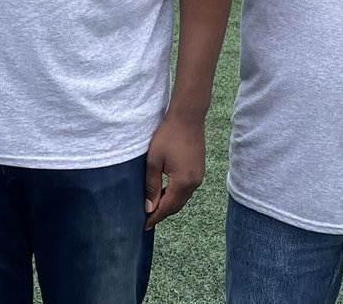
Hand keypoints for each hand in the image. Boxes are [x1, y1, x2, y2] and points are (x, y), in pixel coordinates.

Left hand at [143, 110, 205, 229]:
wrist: (188, 116)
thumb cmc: (168, 135)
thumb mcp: (154, 160)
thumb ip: (151, 185)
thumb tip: (149, 207)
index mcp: (183, 182)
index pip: (167, 207)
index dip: (155, 217)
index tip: (144, 226)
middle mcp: (194, 183)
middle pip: (177, 206)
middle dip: (162, 213)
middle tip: (147, 218)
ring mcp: (199, 176)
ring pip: (182, 198)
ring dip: (169, 204)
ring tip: (154, 206)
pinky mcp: (199, 169)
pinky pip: (187, 189)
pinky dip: (176, 195)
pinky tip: (165, 191)